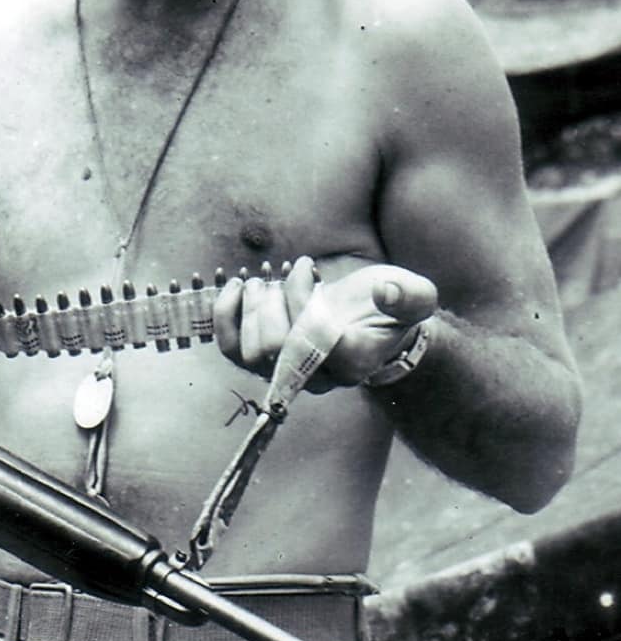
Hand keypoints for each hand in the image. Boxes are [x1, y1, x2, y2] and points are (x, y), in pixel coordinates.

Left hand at [214, 256, 437, 392]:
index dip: (301, 297)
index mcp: (354, 360)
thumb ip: (410, 295)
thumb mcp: (415, 295)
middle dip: (269, 304)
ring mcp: (289, 370)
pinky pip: (232, 351)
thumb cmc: (390, 306)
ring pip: (251, 353)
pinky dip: (225, 318)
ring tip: (261, 282)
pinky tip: (235, 288)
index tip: (307, 265)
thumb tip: (386, 291)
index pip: (313, 339)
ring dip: (250, 308)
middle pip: (274, 350)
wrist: (371, 319)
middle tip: (277, 275)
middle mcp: (319, 375)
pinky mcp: (265, 359)